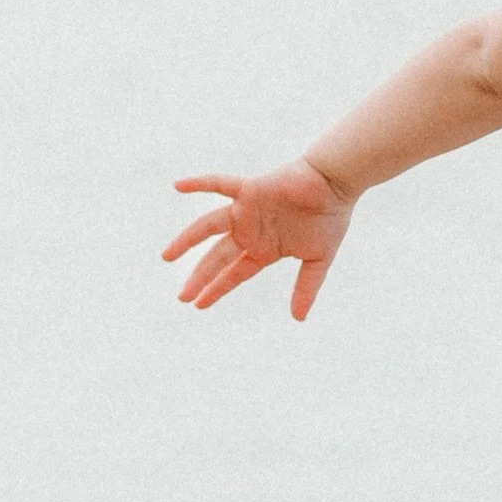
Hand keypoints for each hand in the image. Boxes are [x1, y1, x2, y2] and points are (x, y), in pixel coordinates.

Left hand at [164, 162, 353, 317]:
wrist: (335, 186)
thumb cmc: (330, 219)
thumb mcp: (318, 260)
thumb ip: (306, 287)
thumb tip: (298, 318)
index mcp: (265, 250)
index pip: (234, 274)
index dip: (217, 289)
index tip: (199, 305)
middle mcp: (250, 233)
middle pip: (217, 259)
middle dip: (200, 278)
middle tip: (182, 297)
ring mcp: (246, 212)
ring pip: (208, 227)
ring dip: (187, 241)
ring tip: (166, 256)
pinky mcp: (248, 191)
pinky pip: (219, 184)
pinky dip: (200, 183)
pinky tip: (178, 185)